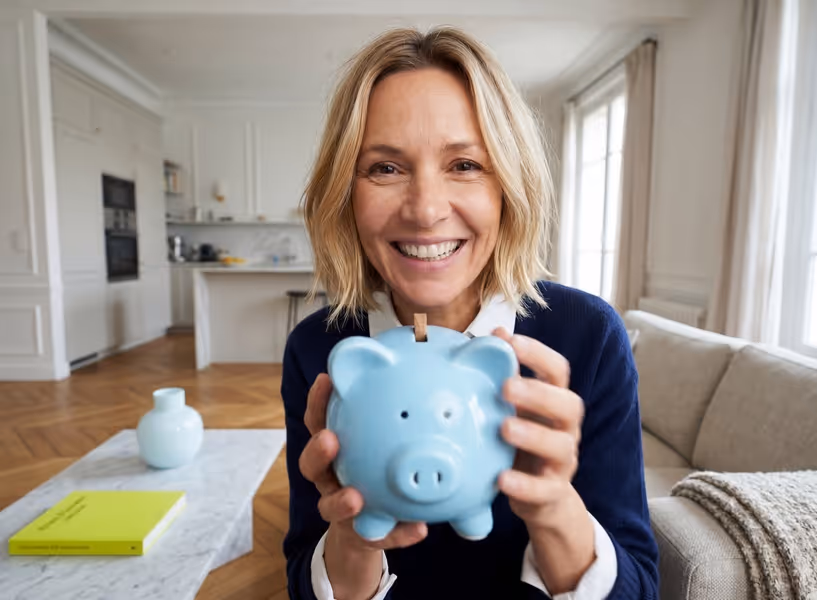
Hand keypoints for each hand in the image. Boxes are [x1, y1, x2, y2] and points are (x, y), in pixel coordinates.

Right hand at [299, 373, 426, 598]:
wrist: (371, 528)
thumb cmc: (378, 472)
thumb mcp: (386, 443)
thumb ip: (404, 416)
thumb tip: (445, 367)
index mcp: (337, 449)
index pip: (321, 421)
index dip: (319, 402)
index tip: (326, 380)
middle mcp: (332, 477)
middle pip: (311, 463)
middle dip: (317, 450)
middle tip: (330, 439)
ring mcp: (342, 508)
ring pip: (330, 505)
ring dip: (341, 500)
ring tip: (356, 497)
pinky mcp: (363, 535)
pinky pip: (379, 537)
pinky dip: (399, 534)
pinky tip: (419, 529)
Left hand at [492, 328, 594, 592]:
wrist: (540, 495)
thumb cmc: (519, 440)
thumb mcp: (511, 408)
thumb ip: (503, 374)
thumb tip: (488, 335)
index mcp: (554, 400)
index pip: (558, 370)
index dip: (538, 354)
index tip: (511, 341)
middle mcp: (565, 428)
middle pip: (569, 405)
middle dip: (538, 393)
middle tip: (506, 387)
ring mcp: (563, 461)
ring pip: (561, 446)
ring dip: (533, 435)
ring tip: (504, 429)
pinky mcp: (553, 492)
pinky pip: (544, 490)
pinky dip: (524, 485)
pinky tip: (501, 479)